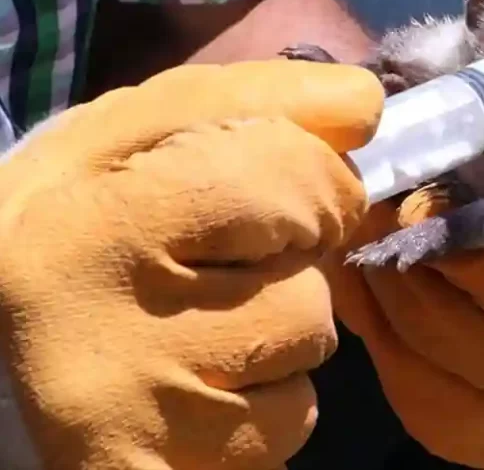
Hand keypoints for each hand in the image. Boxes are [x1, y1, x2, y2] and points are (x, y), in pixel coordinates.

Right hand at [0, 60, 383, 469]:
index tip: (296, 192)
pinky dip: (271, 400)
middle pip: (307, 280)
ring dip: (286, 331)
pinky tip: (206, 384)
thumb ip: (247, 103)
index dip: (317, 181)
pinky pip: (289, 421)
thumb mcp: (130, 139)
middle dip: (298, 262)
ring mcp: (137, 416)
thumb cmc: (79, 227)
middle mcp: (106, 330)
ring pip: (306, 347)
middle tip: (232, 262)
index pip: (279, 177)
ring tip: (210, 324)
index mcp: (95, 224)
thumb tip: (364, 102)